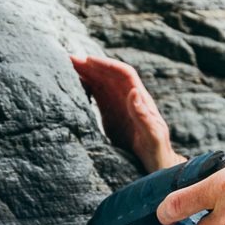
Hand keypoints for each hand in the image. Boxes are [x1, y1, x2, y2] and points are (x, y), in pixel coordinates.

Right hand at [71, 54, 182, 172]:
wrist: (156, 166)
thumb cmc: (158, 152)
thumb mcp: (153, 136)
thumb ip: (144, 116)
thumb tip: (134, 92)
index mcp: (141, 100)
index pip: (124, 74)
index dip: (107, 65)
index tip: (89, 60)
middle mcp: (129, 98)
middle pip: (109, 75)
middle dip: (91, 65)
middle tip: (68, 59)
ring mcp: (119, 105)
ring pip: (101, 82)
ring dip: (85, 73)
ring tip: (66, 66)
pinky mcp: (110, 115)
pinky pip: (97, 95)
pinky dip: (85, 87)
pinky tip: (73, 84)